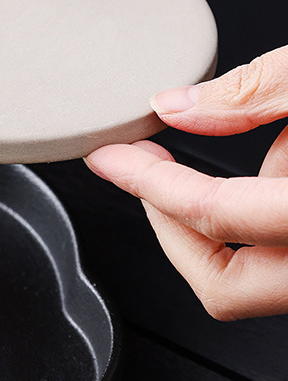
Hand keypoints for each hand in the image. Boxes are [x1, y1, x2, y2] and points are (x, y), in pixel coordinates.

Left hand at [85, 48, 287, 319]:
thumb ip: (254, 92)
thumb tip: (178, 107)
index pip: (211, 214)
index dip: (148, 183)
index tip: (109, 160)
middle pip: (223, 287)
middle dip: (171, 230)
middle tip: (146, 175)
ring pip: (259, 275)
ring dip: (235, 216)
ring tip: (270, 142)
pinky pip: (287, 253)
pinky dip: (271, 212)